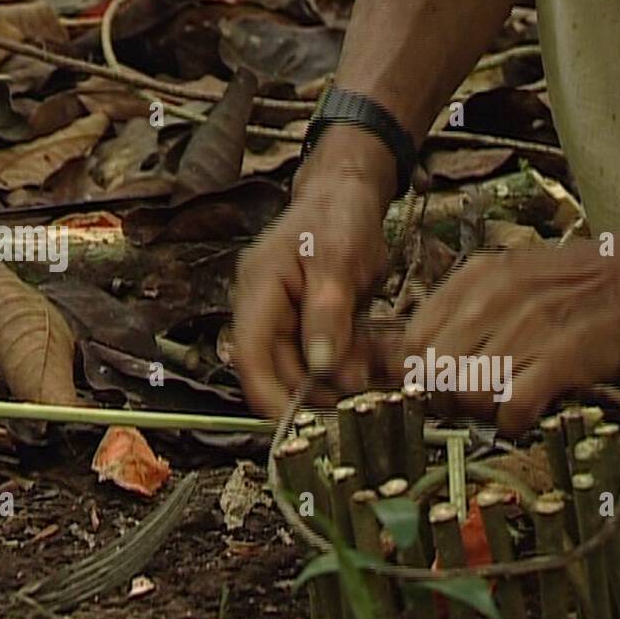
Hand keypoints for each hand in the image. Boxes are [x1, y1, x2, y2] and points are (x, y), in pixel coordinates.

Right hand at [232, 127, 395, 416]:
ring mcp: (287, 319)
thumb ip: (328, 313)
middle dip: (311, 393)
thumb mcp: (338, 260)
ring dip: (331, 383)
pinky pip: (322, 359)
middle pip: (276, 369)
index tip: (294, 423)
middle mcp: (265, 309)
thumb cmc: (338, 215)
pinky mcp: (310, 325)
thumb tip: (321, 366)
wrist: (350, 195)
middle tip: (353, 403)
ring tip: (367, 383)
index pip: (250, 355)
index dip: (268, 394)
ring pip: (302, 369)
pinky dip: (343, 368)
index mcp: (258, 290)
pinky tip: (369, 369)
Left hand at [399, 237, 619, 432]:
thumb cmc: (577, 286)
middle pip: (435, 374)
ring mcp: (523, 330)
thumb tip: (431, 360)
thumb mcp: (508, 279)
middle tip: (476, 403)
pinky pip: (510, 410)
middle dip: (449, 400)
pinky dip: (514, 424)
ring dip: (482, 414)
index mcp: (474, 279)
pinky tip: (529, 414)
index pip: (414, 341)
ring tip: (506, 405)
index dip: (422, 374)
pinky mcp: (556, 360)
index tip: (440, 387)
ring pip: (467, 396)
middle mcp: (490, 301)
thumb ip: (467, 312)